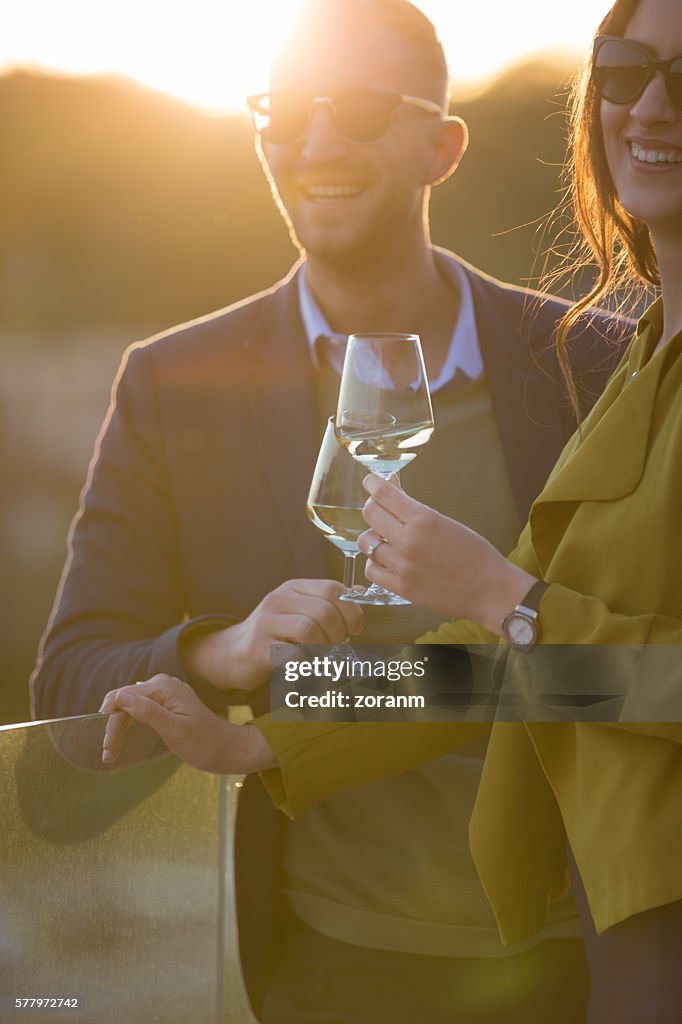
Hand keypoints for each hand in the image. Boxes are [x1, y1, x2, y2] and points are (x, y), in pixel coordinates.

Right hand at [99, 674, 276, 772]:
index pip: (122, 699)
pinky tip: (125, 736)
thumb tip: (120, 696)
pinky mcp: (168, 702)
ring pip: (130, 704)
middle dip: (113, 727)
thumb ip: (148, 712)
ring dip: (119, 726)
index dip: (110, 724)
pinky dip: (130, 722)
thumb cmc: (203, 743)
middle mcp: (162, 684)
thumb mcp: (175, 730)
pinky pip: (141, 707)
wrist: (226, 748)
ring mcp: (165, 692)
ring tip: (112, 751)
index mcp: (162, 687)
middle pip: (124, 701)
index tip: (108, 751)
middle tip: (109, 755)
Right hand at [182, 580, 362, 691]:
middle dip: (339, 634)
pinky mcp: (258, 648)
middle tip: (337, 648)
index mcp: (293, 588)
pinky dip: (309, 666)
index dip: (352, 611)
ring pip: (310, 630)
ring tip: (323, 658)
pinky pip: (294, 656)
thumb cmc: (274, 635)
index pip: (333, 589)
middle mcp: (278, 600)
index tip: (355, 629)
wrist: (232, 653)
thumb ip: (327, 604)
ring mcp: (266, 623)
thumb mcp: (298, 611)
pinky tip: (308, 669)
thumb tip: (359, 594)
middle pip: (324, 611)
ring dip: (325, 649)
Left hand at [359, 475, 535, 632]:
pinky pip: (372, 570)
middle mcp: (409, 542)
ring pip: (367, 543)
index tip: (370, 482)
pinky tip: (386, 560)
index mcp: (424, 520)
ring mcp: (402, 566)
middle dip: (374, 507)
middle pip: (370, 514)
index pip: (385, 494)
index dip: (373, 484)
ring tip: (386, 539)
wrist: (490, 590)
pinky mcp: (401, 588)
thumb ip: (419, 513)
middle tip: (380, 510)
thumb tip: (396, 498)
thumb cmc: (476, 555)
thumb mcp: (448, 523)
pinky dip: (375, 562)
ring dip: (374, 536)